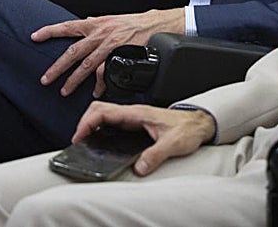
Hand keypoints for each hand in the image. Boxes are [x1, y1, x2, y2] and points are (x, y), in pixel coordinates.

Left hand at [31, 9, 184, 97]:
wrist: (158, 24)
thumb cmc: (135, 23)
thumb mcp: (112, 19)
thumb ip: (96, 25)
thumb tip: (82, 26)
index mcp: (96, 23)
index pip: (68, 26)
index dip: (51, 31)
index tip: (35, 36)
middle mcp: (101, 33)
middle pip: (74, 51)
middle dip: (57, 67)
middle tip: (45, 79)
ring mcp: (110, 44)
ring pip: (87, 64)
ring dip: (74, 79)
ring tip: (64, 90)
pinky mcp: (120, 54)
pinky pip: (106, 71)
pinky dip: (99, 83)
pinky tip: (95, 91)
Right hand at [73, 100, 215, 176]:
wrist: (199, 123)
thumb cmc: (188, 128)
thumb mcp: (173, 143)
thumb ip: (155, 155)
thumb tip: (138, 167)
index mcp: (138, 113)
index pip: (105, 111)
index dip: (88, 122)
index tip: (79, 136)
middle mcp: (133, 113)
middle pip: (100, 109)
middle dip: (84, 122)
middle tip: (77, 141)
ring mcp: (134, 118)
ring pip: (104, 114)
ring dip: (90, 124)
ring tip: (83, 141)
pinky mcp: (136, 124)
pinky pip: (112, 122)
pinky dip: (99, 128)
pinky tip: (98, 141)